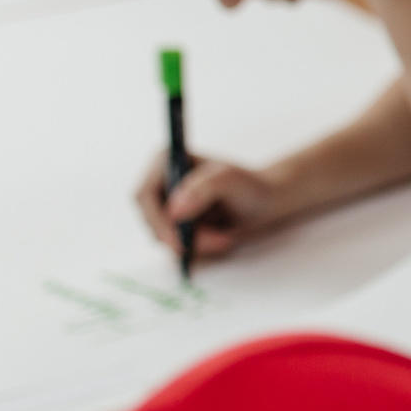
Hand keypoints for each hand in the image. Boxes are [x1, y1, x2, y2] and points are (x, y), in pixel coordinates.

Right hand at [133, 150, 286, 261]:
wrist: (267, 202)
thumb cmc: (250, 185)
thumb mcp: (230, 181)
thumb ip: (202, 190)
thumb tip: (173, 212)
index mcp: (166, 161)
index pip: (144, 195)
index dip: (157, 220)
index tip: (181, 240)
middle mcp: (161, 183)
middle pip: (152, 221)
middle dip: (184, 237)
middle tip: (219, 241)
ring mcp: (167, 206)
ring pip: (165, 238)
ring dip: (196, 244)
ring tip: (225, 237)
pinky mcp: (176, 226)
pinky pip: (176, 246)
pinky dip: (199, 249)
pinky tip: (221, 239)